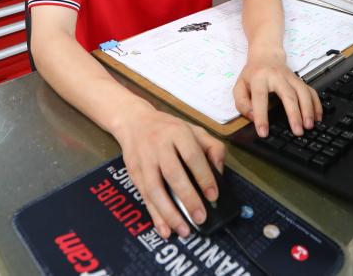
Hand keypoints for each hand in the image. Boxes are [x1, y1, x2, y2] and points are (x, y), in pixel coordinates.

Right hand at [113, 106, 224, 239]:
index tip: (213, 196)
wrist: (134, 121)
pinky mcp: (134, 173)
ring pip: (155, 189)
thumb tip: (219, 174)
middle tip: (201, 217)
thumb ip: (212, 147)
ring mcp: (144, 161)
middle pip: (173, 174)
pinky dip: (154, 215)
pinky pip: (144, 197)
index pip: (192, 156)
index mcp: (178, 133)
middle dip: (188, 198)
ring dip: (169, 213)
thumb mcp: (194, 129)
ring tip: (184, 230)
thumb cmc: (169, 128)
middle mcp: (159, 146)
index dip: (204, 177)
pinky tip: (165, 230)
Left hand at [233, 50, 321, 137]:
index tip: (264, 132)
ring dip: (308, 110)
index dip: (261, 116)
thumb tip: (253, 117)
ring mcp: (291, 78)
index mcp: (259, 78)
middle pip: (288, 94)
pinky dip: (316, 104)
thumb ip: (242, 103)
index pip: (260, 97)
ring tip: (309, 126)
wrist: (266, 55)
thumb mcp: (239, 86)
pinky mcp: (300, 80)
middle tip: (297, 131)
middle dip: (294, 114)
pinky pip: (311, 91)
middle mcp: (277, 77)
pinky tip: (317, 117)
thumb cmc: (253, 74)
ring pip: (303, 92)